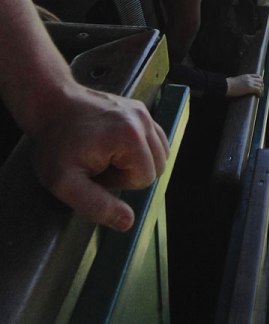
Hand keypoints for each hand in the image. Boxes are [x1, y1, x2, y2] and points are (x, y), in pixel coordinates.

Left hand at [29, 82, 169, 231]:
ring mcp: (142, 111)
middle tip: (100, 165)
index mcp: (130, 137)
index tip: (95, 172)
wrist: (50, 105)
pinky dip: (140, 148)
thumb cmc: (55, 143)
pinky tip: (115, 147)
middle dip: (129, 173)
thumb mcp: (65, 183)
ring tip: (107, 155)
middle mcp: (142, 120)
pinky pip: (154, 137)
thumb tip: (128, 222)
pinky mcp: (139, 107)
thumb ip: (97, 206)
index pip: (145, 179)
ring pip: (159, 152)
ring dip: (136, 161)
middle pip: (157, 165)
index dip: (118, 183)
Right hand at [226, 73, 263, 97]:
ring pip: (260, 85)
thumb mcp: (237, 79)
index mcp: (247, 75)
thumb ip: (241, 80)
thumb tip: (240, 83)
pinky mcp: (249, 88)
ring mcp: (249, 83)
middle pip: (260, 80)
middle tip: (260, 90)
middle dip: (262, 85)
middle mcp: (249, 78)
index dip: (260, 81)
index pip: (257, 76)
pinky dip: (259, 93)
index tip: (260, 85)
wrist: (226, 85)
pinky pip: (258, 90)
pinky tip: (258, 96)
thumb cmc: (229, 84)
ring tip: (259, 94)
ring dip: (261, 90)